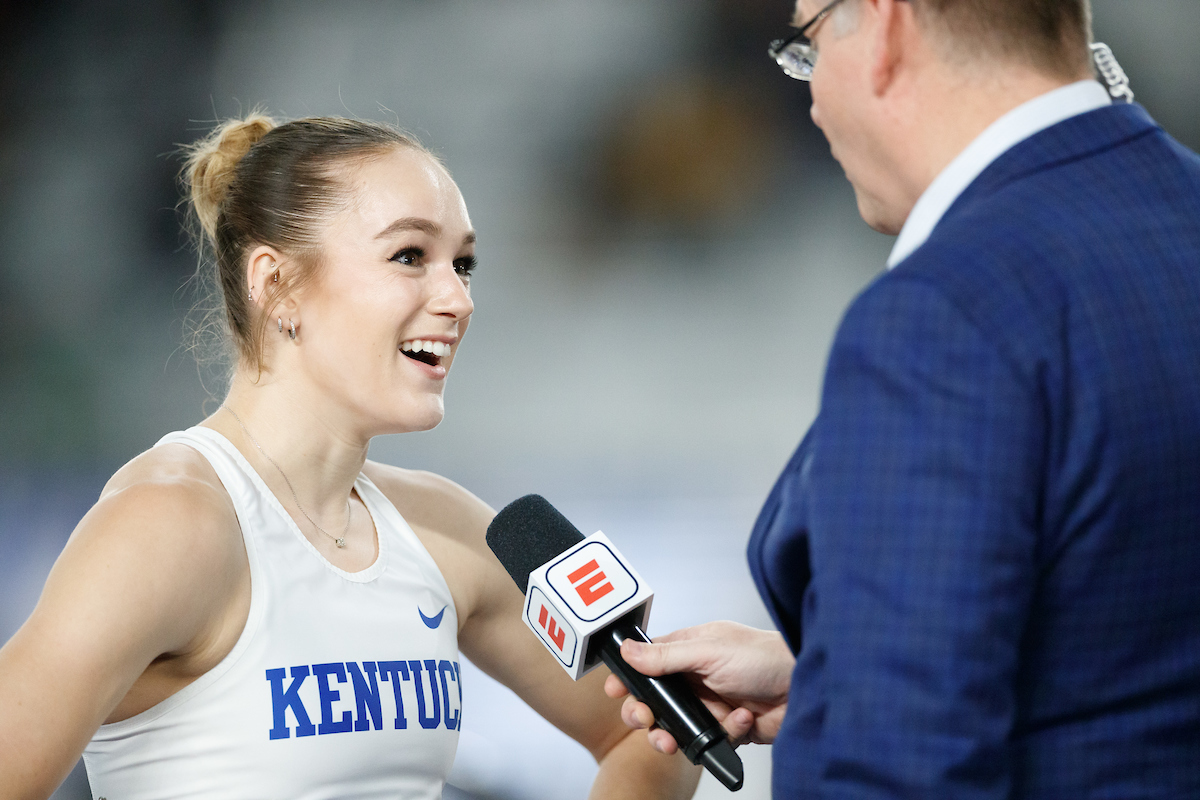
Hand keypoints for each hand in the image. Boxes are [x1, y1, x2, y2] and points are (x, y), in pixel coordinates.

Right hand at [603, 621, 793, 753]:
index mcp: (691, 650)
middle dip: (646, 714)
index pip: (649, 663)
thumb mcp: (710, 651)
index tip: (615, 690)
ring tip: (673, 740)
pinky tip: (741, 719)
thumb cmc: (765, 656)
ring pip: (678, 726)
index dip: (630, 678)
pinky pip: (710, 739)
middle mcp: (698, 677)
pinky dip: (725, 732)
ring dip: (675, 734)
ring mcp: (713, 703)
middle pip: (657, 700)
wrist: (808, 687)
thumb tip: (629, 651)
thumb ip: (667, 656)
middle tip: (644, 720)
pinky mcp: (729, 727)